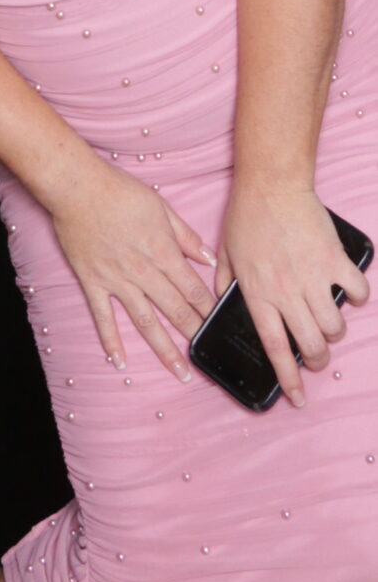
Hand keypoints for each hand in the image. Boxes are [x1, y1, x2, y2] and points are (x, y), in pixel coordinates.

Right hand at [46, 159, 216, 378]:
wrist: (76, 185)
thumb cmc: (118, 190)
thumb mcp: (160, 206)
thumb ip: (185, 235)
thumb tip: (209, 259)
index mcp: (162, 251)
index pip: (193, 288)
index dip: (209, 310)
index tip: (220, 327)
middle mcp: (142, 271)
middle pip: (175, 310)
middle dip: (194, 334)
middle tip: (209, 357)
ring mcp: (116, 280)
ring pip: (145, 321)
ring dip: (164, 349)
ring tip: (180, 372)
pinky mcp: (92, 281)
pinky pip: (103, 315)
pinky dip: (110, 340)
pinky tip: (118, 361)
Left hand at [219, 182, 370, 406]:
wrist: (270, 183)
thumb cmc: (245, 214)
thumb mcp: (226, 252)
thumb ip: (225, 282)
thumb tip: (223, 303)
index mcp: (258, 292)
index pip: (275, 348)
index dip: (288, 379)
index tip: (296, 398)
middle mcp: (286, 292)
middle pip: (313, 347)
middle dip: (318, 360)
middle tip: (316, 355)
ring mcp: (313, 277)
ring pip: (335, 328)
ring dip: (334, 331)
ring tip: (327, 320)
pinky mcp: (335, 261)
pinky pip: (358, 293)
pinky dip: (358, 297)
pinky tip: (348, 290)